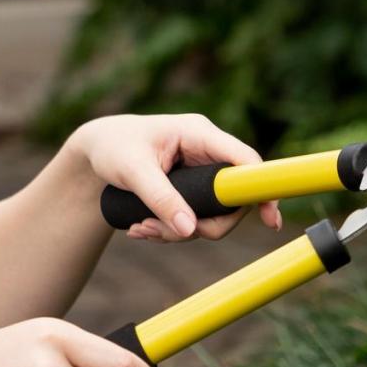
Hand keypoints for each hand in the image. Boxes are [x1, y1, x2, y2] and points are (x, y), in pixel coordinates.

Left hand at [71, 113, 282, 242]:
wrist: (95, 149)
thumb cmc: (112, 147)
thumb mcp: (132, 172)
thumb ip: (160, 199)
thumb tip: (189, 230)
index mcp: (198, 134)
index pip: (244, 160)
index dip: (261, 189)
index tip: (270, 219)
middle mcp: (206, 151)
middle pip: (230, 199)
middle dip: (200, 224)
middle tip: (162, 233)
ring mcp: (200, 170)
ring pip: (211, 214)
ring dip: (178, 231)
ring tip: (140, 229)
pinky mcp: (191, 187)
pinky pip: (195, 216)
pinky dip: (171, 229)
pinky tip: (142, 228)